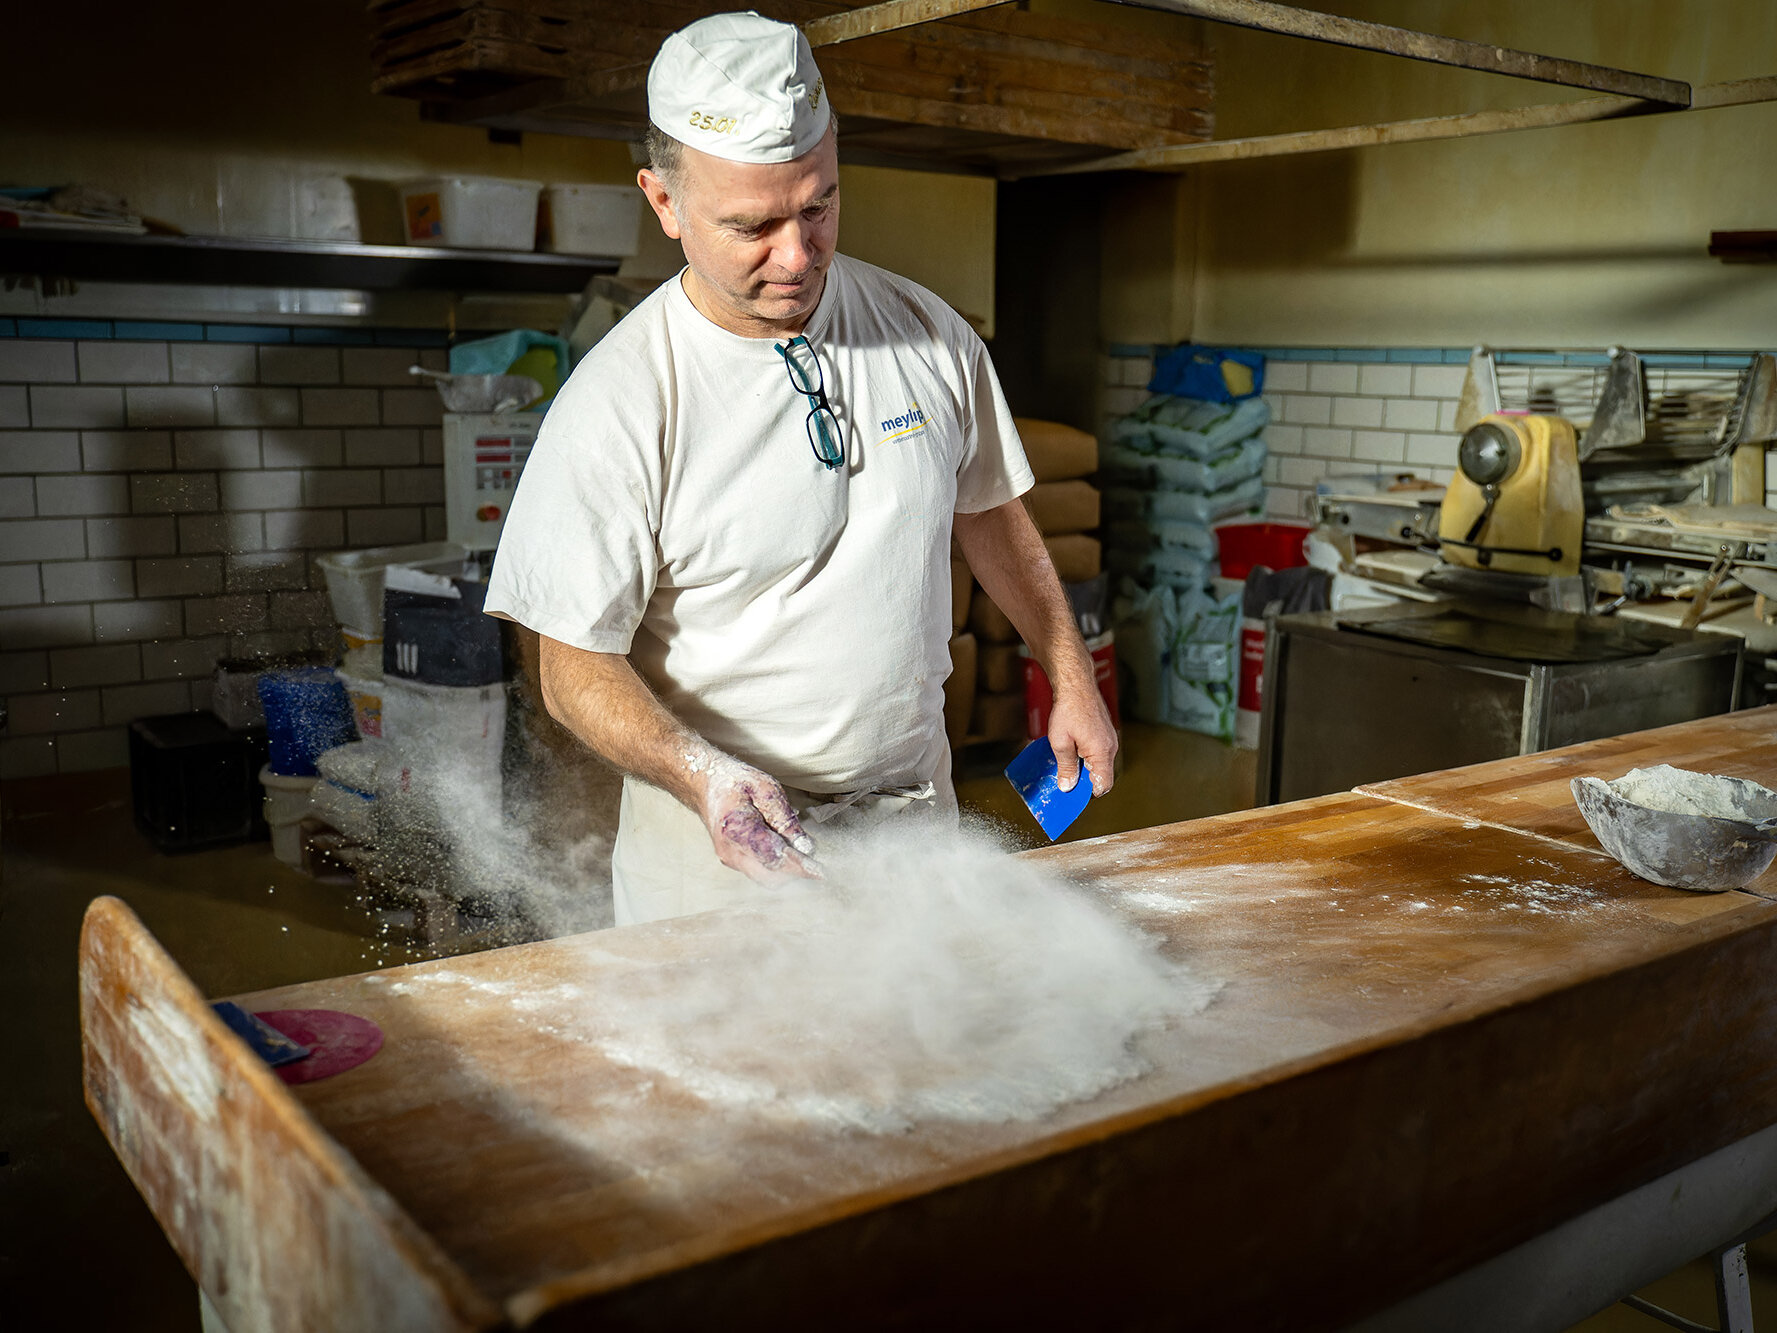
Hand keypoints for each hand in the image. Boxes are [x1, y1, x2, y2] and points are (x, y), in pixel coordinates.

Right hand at [695, 753, 822, 882]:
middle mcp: (730, 851)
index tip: (820, 872)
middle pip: (770, 877)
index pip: (773, 857)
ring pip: (765, 879)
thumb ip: (785, 819)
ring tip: (802, 857)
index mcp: (737, 829)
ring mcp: (729, 859)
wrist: (705, 784)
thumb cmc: (736, 783)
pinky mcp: (733, 862)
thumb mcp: (766, 789)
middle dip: (796, 874)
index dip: (799, 866)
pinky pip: (759, 873)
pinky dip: (777, 869)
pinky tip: (787, 854)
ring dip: (787, 873)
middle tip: (817, 865)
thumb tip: (805, 847)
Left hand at [1048, 677, 1117, 797]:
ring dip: (1084, 766)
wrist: (1076, 684)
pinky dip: (1086, 755)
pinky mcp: (1105, 732)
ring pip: (1099, 763)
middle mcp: (1110, 746)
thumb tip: (1068, 786)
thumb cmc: (1068, 710)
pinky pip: (1098, 751)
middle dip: (1084, 779)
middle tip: (1064, 778)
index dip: (1088, 793)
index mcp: (1102, 752)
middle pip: (1101, 774)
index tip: (1073, 793)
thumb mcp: (1060, 742)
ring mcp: (1109, 738)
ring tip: (1065, 762)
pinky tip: (1071, 750)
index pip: (1103, 784)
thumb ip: (1066, 767)